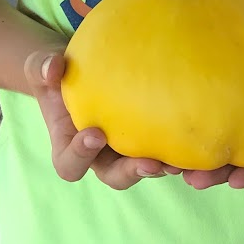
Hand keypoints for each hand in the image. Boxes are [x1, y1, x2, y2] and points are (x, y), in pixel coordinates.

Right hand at [23, 47, 180, 190]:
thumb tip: (52, 68)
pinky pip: (169, 151)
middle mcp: (102, 156)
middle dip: (131, 172)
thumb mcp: (43, 66)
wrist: (86, 67)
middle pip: (115, 177)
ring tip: (180, 160)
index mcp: (71, 146)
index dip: (80, 155)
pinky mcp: (154, 138)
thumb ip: (43, 67)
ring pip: (147, 169)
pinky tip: (200, 142)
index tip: (94, 134)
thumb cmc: (60, 72)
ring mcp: (129, 150)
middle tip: (149, 162)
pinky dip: (183, 152)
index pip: (71, 164)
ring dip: (164, 168)